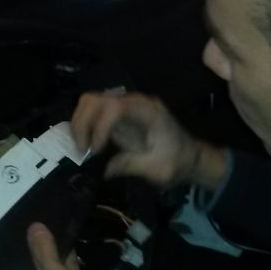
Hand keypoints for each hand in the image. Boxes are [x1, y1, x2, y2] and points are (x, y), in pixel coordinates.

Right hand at [70, 91, 227, 190]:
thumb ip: (131, 166)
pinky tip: (86, 144)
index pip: (115, 107)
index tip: (95, 151)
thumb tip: (104, 170)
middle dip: (82, 124)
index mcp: (149, 111)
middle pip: (96, 99)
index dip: (100, 127)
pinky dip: (84, 125)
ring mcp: (126, 105)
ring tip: (82, 148)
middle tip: (81, 150)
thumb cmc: (178, 162)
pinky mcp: (119, 114)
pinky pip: (94, 111)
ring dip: (80, 123)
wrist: (190, 156)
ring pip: (90, 102)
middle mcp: (135, 102)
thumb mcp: (158, 170)